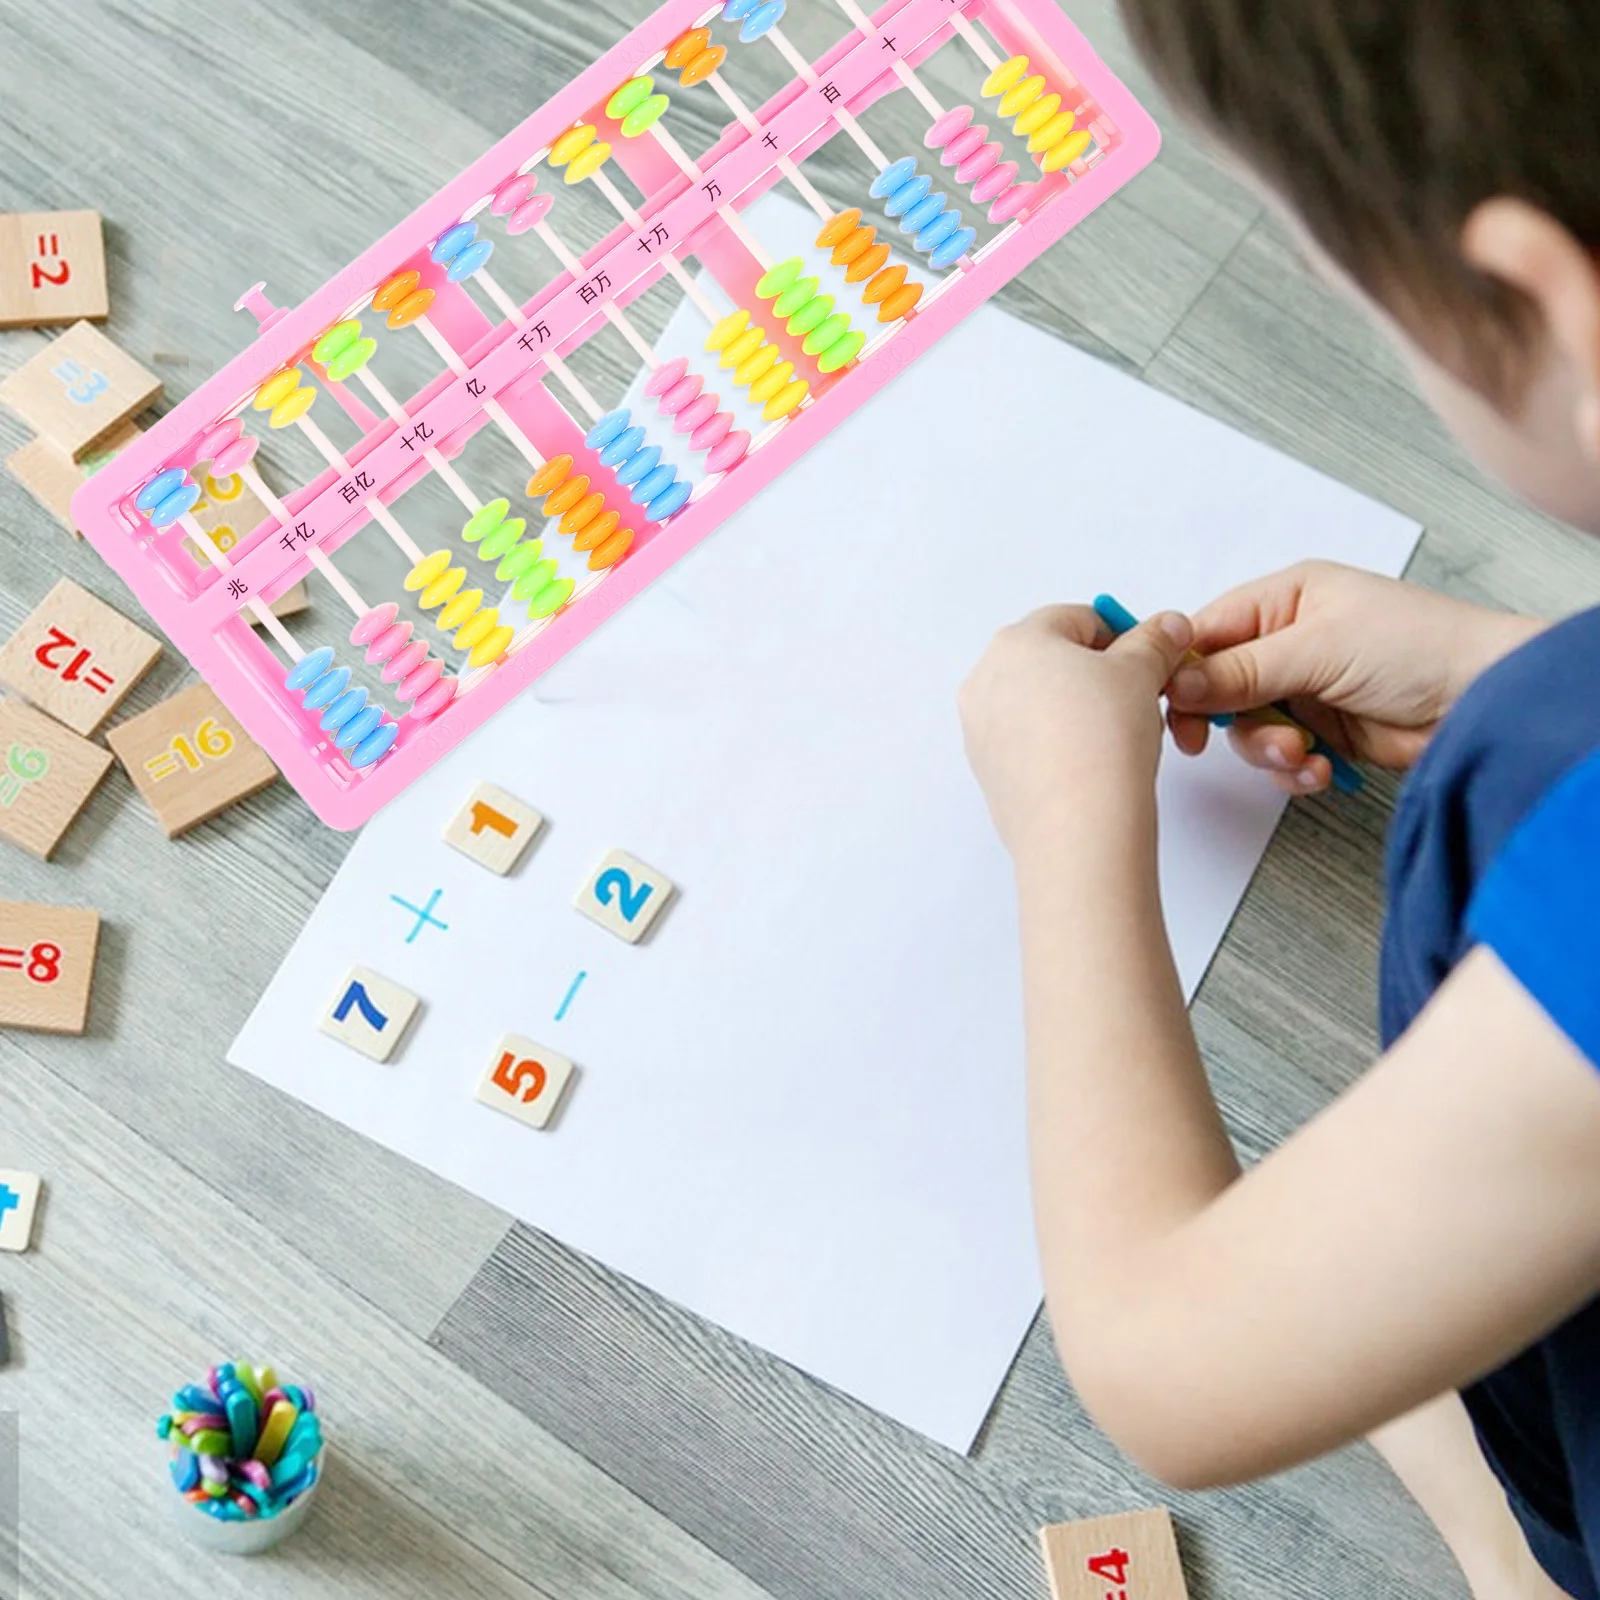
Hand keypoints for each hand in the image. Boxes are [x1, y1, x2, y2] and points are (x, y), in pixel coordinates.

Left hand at [960, 604, 1194, 855]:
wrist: (1077, 826)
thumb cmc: (1100, 743)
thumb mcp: (1141, 673)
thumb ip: (1154, 641)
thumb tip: (1166, 628)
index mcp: (1016, 641)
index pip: (1079, 620)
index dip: (1124, 639)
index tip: (1150, 662)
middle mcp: (986, 681)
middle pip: (1054, 662)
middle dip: (1099, 677)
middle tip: (1137, 701)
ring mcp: (981, 729)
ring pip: (1041, 705)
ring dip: (1079, 712)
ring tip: (1117, 738)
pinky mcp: (989, 772)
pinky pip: (1030, 744)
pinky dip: (1058, 746)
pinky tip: (1091, 766)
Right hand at [1166, 562, 1545, 794]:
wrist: (1486, 701)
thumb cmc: (1418, 646)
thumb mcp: (1317, 648)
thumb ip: (1241, 669)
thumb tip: (1178, 683)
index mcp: (1285, 599)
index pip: (1206, 632)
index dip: (1182, 670)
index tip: (1170, 704)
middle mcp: (1289, 641)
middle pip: (1218, 686)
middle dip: (1226, 718)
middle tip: (1209, 740)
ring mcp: (1306, 688)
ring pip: (1247, 728)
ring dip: (1266, 748)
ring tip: (1302, 753)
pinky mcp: (1324, 731)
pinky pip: (1280, 756)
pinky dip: (1293, 769)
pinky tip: (1320, 768)